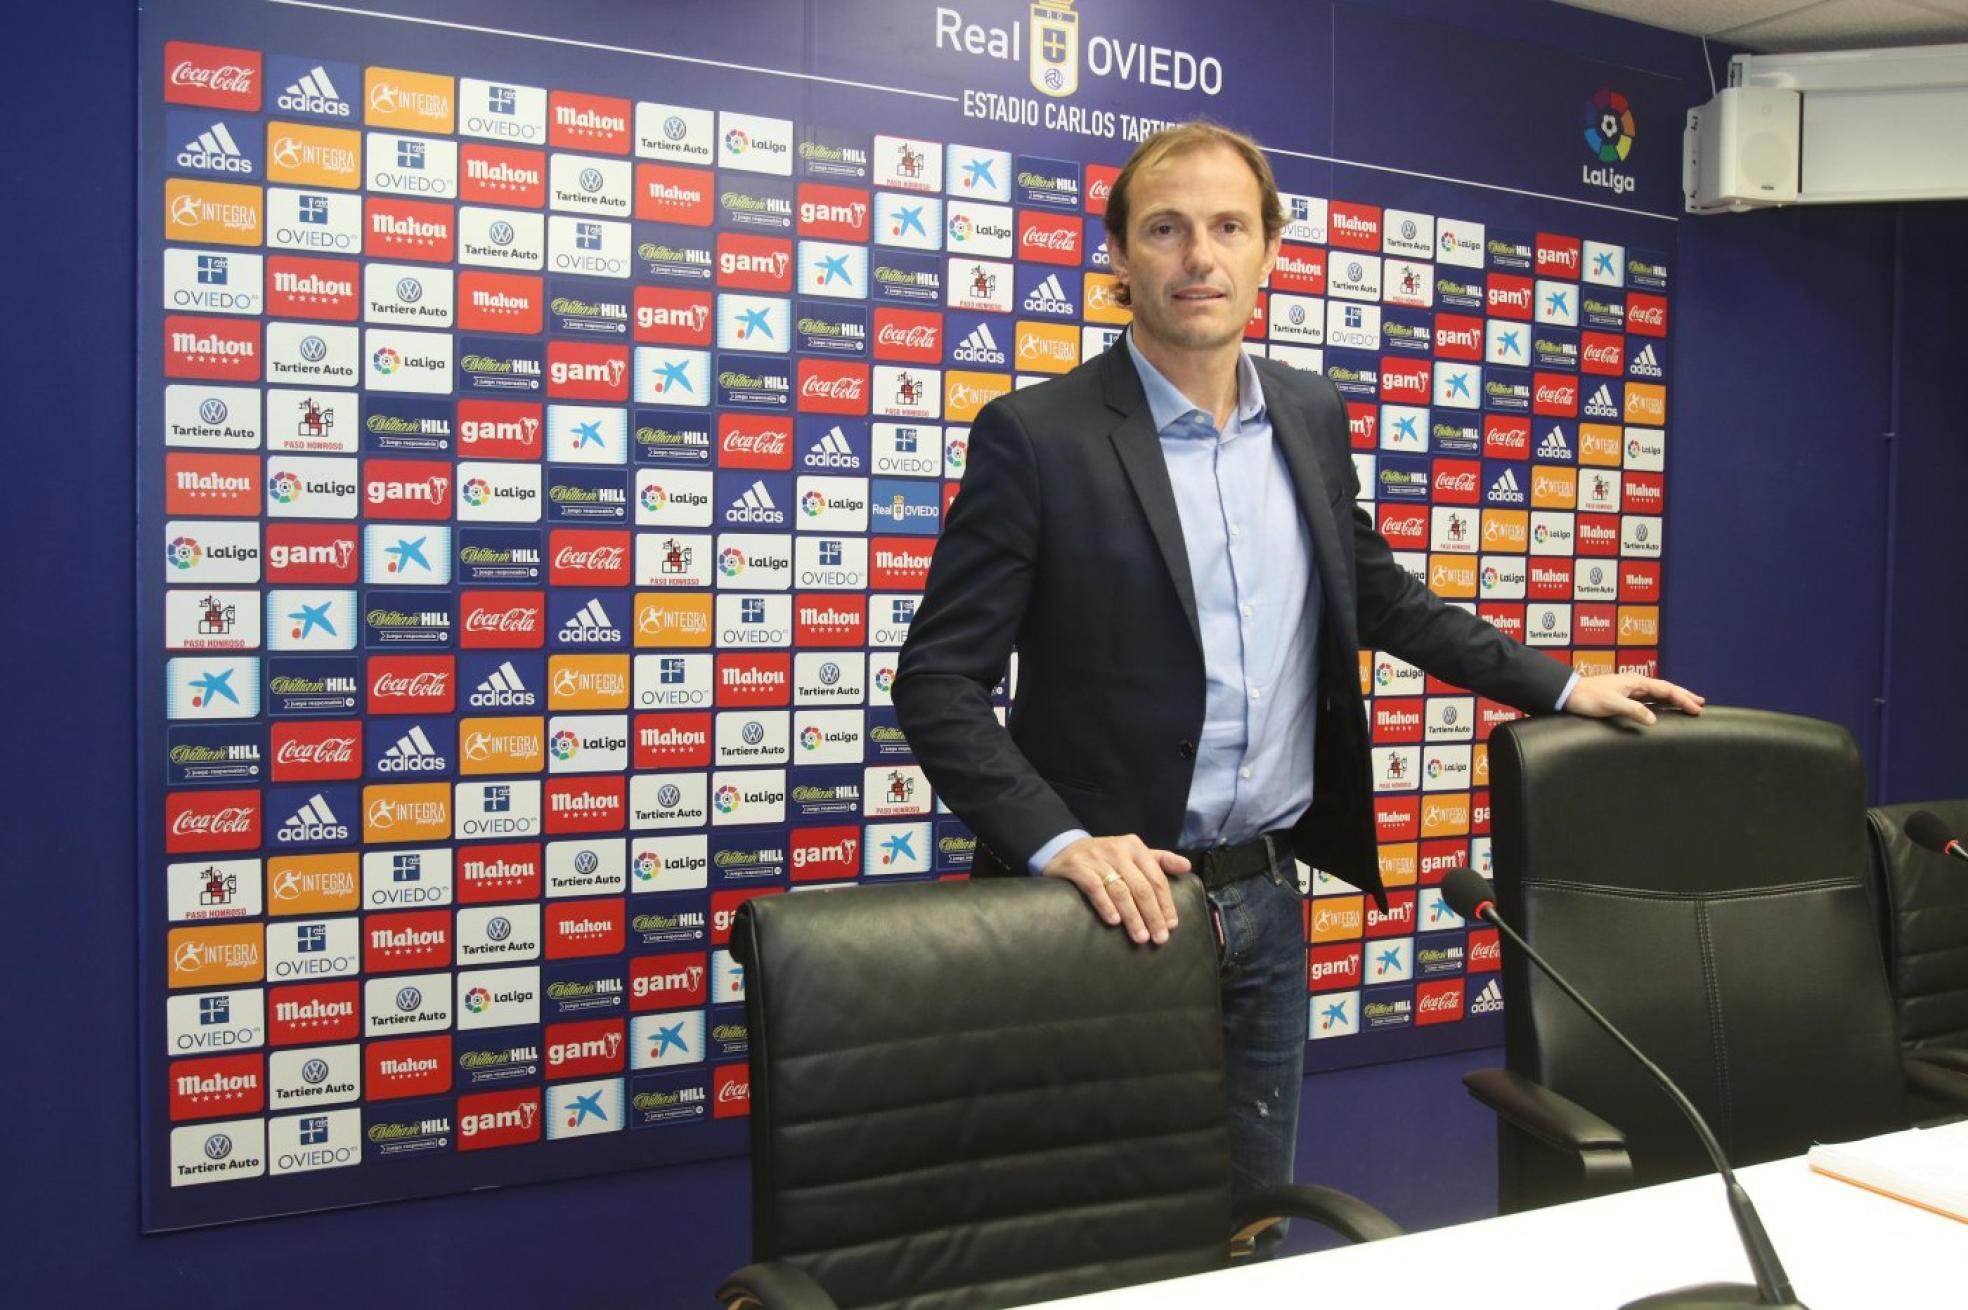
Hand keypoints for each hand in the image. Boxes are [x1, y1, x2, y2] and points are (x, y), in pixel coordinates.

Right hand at [1041, 834, 1191, 945]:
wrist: (1064, 848)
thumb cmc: (1106, 857)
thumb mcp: (1133, 854)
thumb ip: (1160, 860)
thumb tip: (1187, 867)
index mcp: (1135, 847)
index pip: (1156, 878)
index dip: (1166, 903)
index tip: (1172, 925)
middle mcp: (1118, 849)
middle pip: (1141, 887)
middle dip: (1152, 915)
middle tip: (1159, 938)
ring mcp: (1097, 858)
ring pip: (1120, 890)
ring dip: (1133, 917)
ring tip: (1141, 937)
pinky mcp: (1078, 867)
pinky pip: (1095, 888)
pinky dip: (1106, 905)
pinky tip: (1114, 922)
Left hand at [1563, 673, 1704, 725]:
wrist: (1569, 694)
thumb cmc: (1588, 698)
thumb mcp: (1611, 704)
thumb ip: (1633, 710)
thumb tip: (1653, 720)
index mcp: (1636, 682)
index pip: (1666, 689)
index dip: (1683, 698)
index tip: (1697, 708)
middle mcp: (1635, 684)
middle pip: (1665, 689)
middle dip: (1683, 696)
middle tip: (1701, 703)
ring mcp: (1630, 690)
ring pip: (1657, 694)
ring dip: (1673, 699)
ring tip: (1688, 705)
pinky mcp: (1623, 697)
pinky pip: (1648, 699)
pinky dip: (1660, 703)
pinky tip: (1663, 709)